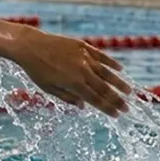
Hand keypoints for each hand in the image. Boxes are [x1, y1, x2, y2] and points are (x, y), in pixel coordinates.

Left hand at [14, 30, 131, 114]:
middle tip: (127, 108)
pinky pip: (101, 56)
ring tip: (129, 91)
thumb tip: (84, 106)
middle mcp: (82, 71)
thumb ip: (67, 98)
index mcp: (73, 84)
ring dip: (119, 83)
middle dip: (117, 100)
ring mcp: (84, 58)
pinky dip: (111, 63)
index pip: (95, 99)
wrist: (30, 46)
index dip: (107, 108)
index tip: (117, 115)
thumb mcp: (48, 88)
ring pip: (106, 72)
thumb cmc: (36, 70)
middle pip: (104, 88)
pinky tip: (120, 69)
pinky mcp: (83, 46)